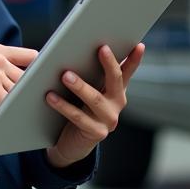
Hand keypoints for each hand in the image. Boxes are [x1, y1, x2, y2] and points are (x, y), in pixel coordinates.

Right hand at [0, 43, 37, 131]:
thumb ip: (2, 67)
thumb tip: (30, 78)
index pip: (32, 56)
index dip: (39, 71)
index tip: (43, 81)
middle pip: (28, 78)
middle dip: (25, 93)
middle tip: (23, 103)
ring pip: (20, 94)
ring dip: (15, 104)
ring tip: (6, 110)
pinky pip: (11, 106)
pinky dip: (10, 113)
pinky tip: (2, 117)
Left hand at [45, 42, 144, 168]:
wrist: (71, 144)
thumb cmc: (78, 110)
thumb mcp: (87, 90)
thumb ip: (89, 74)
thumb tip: (77, 48)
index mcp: (116, 90)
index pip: (127, 71)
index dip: (134, 58)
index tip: (138, 45)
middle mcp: (117, 104)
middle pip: (116, 80)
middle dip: (109, 63)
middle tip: (101, 48)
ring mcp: (109, 120)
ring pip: (95, 99)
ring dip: (80, 86)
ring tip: (65, 75)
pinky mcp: (96, 133)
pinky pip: (78, 117)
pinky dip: (63, 106)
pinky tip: (50, 96)